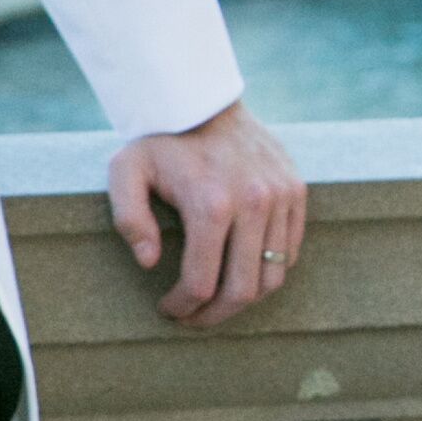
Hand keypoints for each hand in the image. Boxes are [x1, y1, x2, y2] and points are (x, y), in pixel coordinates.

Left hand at [108, 101, 306, 327]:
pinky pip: (291, 252)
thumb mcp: (125, 172)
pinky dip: (268, 273)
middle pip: (242, 290)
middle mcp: (254, 203)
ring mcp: (281, 197)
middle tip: (192, 318)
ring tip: (216, 302)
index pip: (202, 282)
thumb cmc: (159, 143)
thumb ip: (129, 218)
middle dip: (213, 315)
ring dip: (243, 301)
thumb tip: (149, 262)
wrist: (204, 102)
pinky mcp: (296, 192)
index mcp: (211, 204)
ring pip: (273, 278)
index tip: (167, 310)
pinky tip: (240, 273)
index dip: (182, 307)